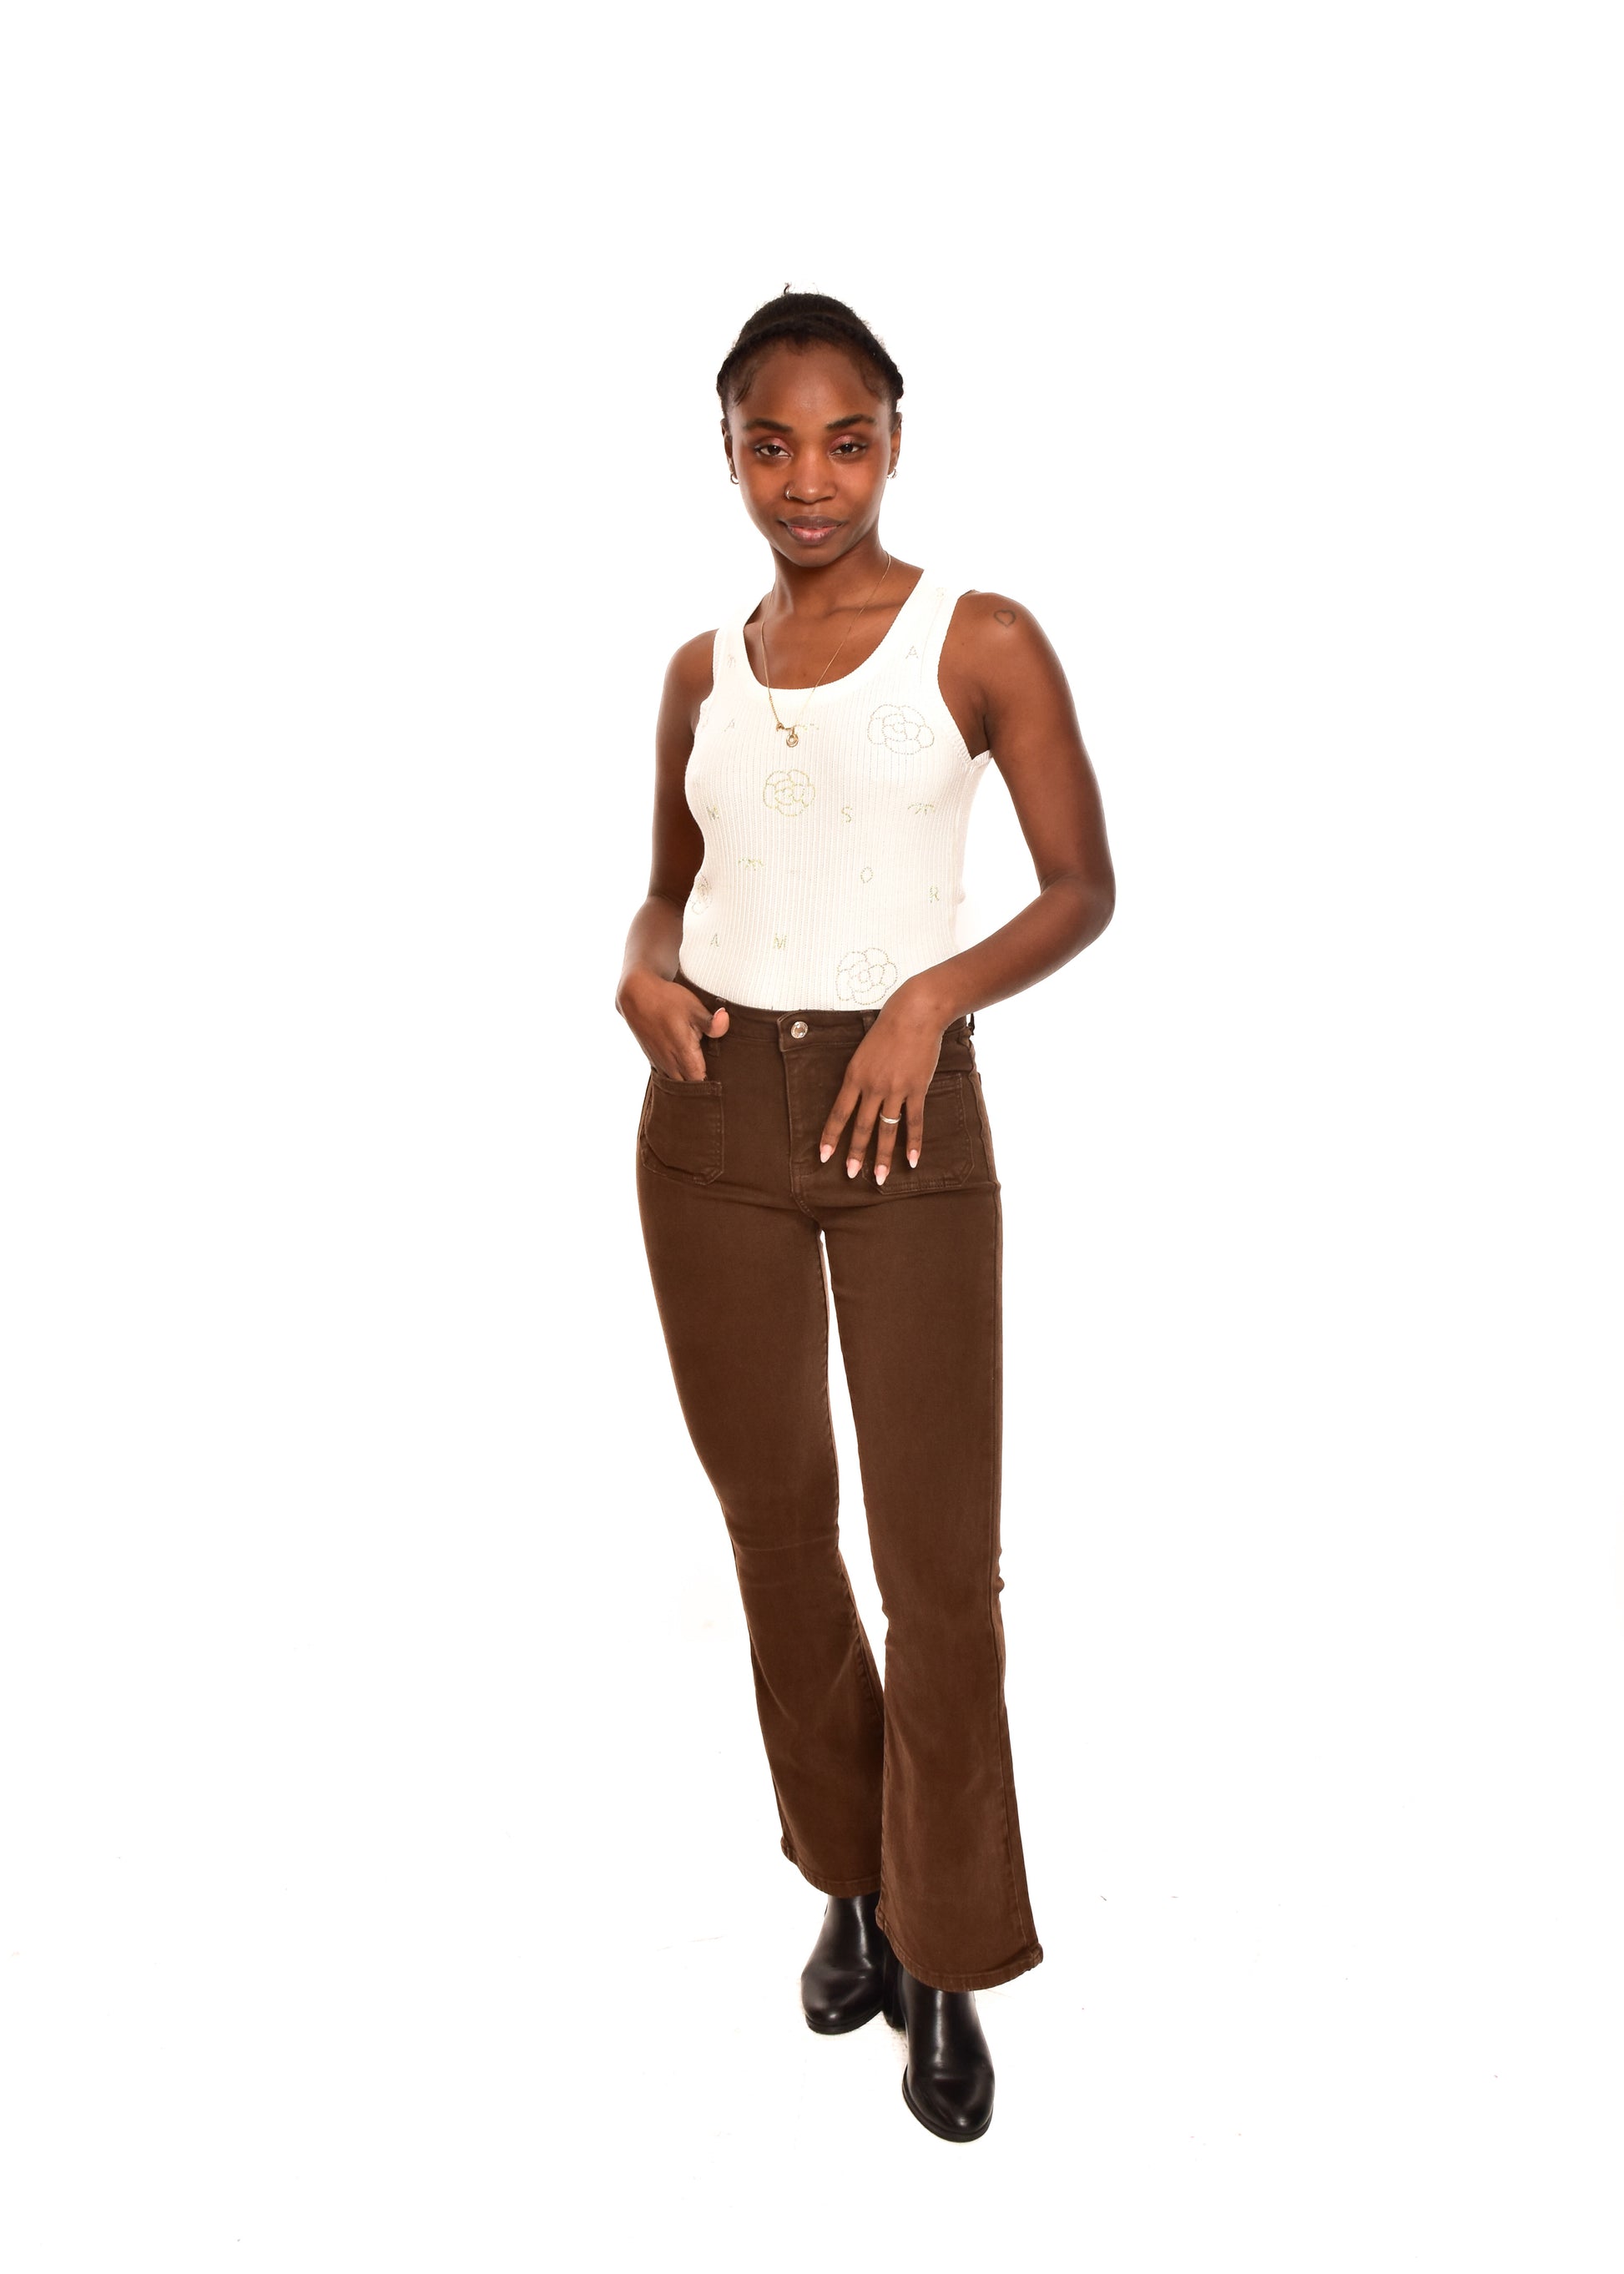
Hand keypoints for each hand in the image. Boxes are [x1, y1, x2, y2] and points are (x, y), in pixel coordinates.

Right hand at [618, 971, 729, 1077]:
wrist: (637, 996)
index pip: (702, 1085)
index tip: (724, 1080)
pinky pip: (669, 1077)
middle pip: (690, 1088)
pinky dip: (679, 1076)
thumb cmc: (668, 1001)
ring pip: (678, 1084)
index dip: (713, 1086)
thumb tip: (725, 1021)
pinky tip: (687, 1067)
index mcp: (684, 1055)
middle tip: (717, 1078)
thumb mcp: (694, 1008)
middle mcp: (671, 1065)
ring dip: (689, 1081)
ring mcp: (661, 1064)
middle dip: (703, 1087)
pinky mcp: (655, 1060)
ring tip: (703, 1073)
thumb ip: (712, 1022)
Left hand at [817, 986, 945, 1185]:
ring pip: (886, 1129)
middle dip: (855, 1153)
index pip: (839, 1113)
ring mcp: (895, 1089)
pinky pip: (914, 1122)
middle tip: (851, 1175)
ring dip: (882, 1156)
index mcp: (854, 1076)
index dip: (830, 1136)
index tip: (824, 1156)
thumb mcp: (863, 1052)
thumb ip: (860, 1077)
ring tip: (879, 1177)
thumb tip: (858, 1100)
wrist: (915, 1014)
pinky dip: (913, 1143)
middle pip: (861, 1127)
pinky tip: (911, 1161)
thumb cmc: (888, 1028)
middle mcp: (872, 1086)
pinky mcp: (916, 1089)